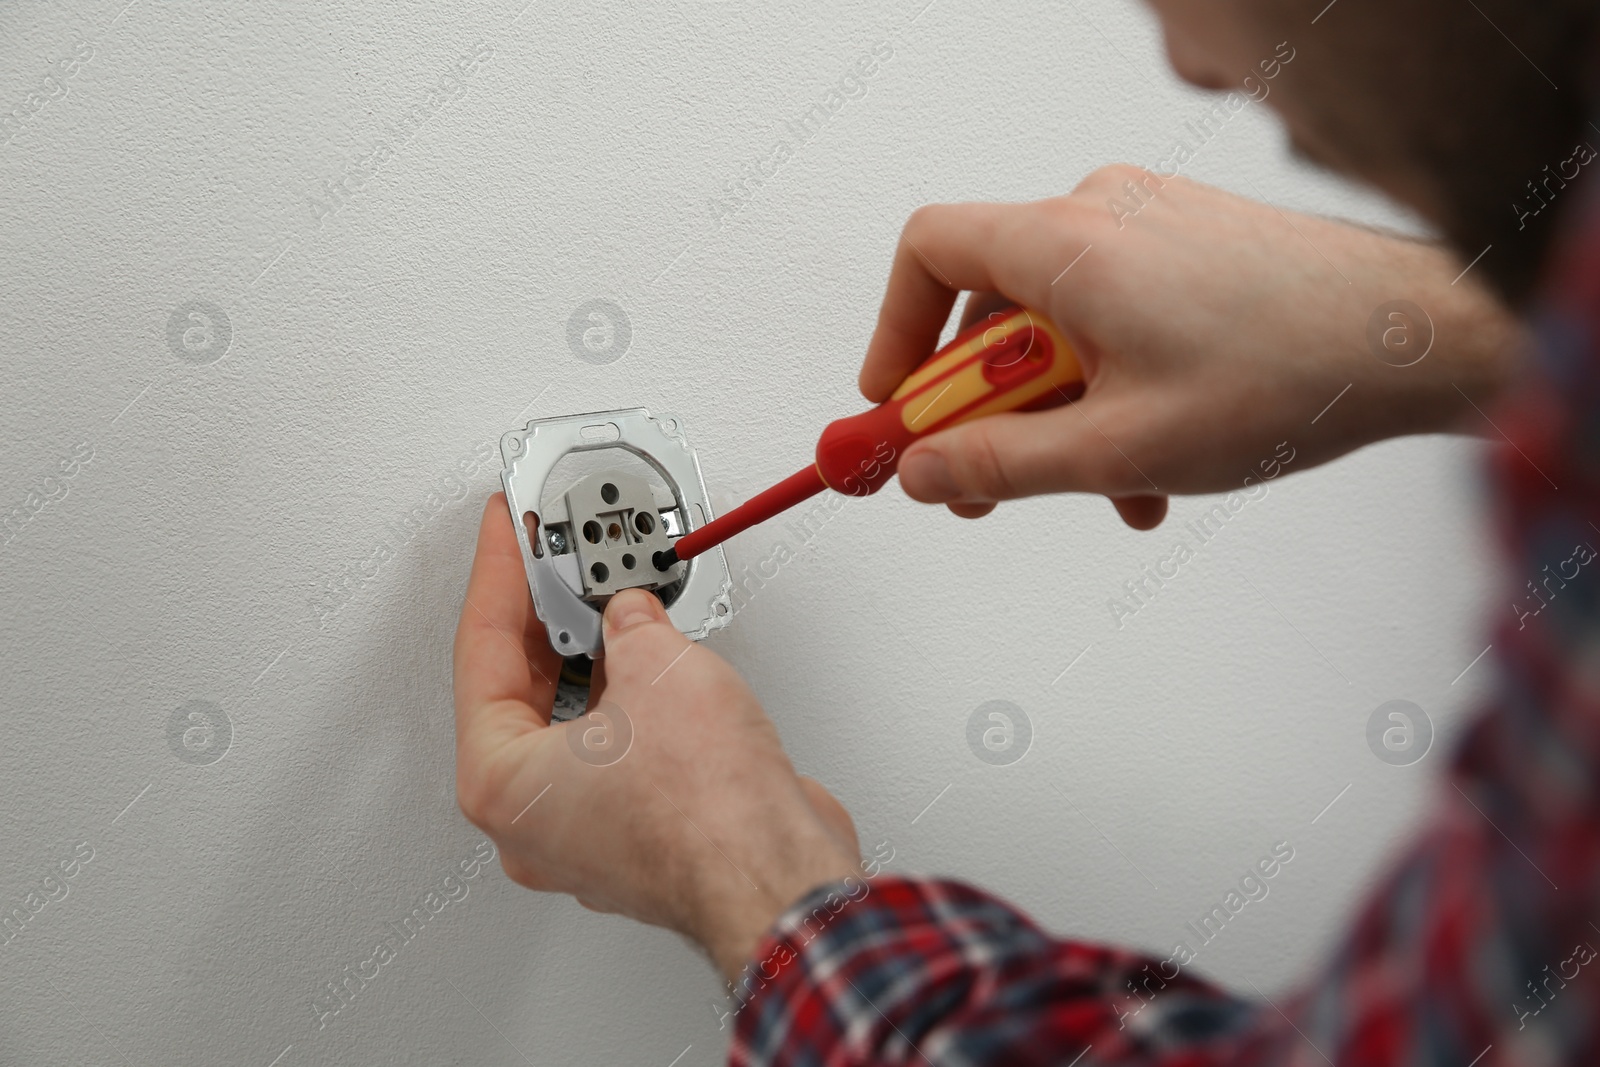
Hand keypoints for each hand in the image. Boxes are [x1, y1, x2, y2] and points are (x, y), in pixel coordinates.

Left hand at [453, 495, 859, 978]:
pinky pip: (622, 755)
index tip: (506, 528)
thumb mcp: (655, 666)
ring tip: (611, 600)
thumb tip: (630, 613)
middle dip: (549, 618)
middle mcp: (532, 820)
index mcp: (500, 782)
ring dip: (596, 661)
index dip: (501, 573)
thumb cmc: (705, 811)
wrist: (778, 874)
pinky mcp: (642, 839)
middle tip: (556, 558)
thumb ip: (627, 623)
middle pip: (522, 691)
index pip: (481, 649)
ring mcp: (586, 835)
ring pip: (576, 726)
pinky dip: (635, 706)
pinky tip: (659, 663)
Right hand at [861, 168, 1528, 527]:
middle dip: (983, 405)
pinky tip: (1152, 461)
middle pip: (989, 303)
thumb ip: (1001, 465)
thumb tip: (924, 473)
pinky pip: (1111, 316)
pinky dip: (1109, 386)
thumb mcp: (1118, 448)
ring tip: (1106, 489)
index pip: (928, 252)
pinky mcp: (1187, 246)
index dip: (893, 334)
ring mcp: (1149, 225)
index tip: (895, 408)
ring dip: (1060, 412)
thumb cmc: (1288, 374)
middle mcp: (1100, 215)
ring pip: (1057, 325)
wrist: (1417, 337)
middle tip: (983, 481)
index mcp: (1066, 244)